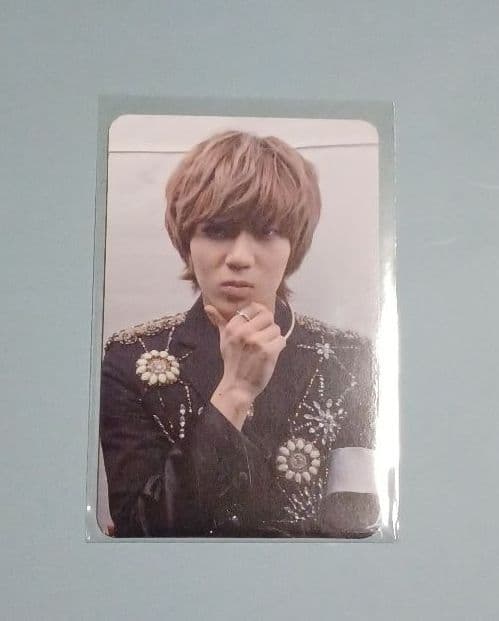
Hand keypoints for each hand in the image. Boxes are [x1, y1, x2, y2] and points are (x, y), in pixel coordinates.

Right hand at [205, 302, 286, 429]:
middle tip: (262, 338)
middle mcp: (244, 332)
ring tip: (264, 349)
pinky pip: (282, 340)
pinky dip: (279, 348)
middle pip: (268, 316)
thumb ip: (220, 321)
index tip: (257, 326)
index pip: (255, 307)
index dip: (260, 316)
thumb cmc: (233, 362)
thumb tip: (208, 307)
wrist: (238, 386)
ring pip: (276, 329)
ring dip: (273, 339)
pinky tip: (269, 355)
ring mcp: (256, 341)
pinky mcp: (268, 351)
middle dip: (268, 327)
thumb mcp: (224, 340)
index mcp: (233, 327)